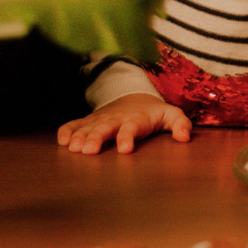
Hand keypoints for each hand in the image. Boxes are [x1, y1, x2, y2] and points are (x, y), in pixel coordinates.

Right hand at [57, 93, 192, 154]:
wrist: (134, 96)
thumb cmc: (153, 112)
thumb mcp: (170, 115)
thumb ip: (180, 124)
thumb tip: (185, 137)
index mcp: (137, 118)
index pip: (133, 126)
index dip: (128, 136)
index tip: (124, 148)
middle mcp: (117, 118)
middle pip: (106, 127)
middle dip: (97, 138)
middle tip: (89, 151)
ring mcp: (102, 118)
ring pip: (89, 127)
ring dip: (81, 136)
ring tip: (74, 148)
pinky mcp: (90, 120)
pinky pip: (76, 123)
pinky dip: (68, 130)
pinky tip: (62, 140)